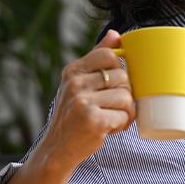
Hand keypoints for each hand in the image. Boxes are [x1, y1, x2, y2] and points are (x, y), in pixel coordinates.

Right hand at [0, 30, 134, 183]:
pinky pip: (124, 116)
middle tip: (112, 107)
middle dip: (124, 95)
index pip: (110, 55)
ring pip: (127, 97)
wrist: (57, 150)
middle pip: (123, 77)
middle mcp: (75, 84)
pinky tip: (110, 128)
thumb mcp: (79, 83)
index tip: (112, 85)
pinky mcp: (92, 120)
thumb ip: (97, 58)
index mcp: (73, 71)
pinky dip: (122, 124)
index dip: (119, 70)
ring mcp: (82, 102)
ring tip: (112, 118)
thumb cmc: (74, 114)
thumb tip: (115, 33)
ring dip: (126, 112)